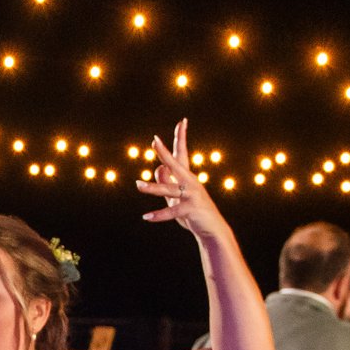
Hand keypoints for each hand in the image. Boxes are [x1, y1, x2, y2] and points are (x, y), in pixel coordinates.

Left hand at [137, 119, 228, 237]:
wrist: (212, 228)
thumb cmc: (193, 211)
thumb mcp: (176, 195)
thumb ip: (167, 182)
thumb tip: (158, 168)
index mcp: (187, 177)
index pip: (182, 153)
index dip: (181, 137)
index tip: (182, 121)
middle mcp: (191, 182)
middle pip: (175, 164)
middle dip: (164, 153)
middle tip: (154, 141)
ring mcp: (191, 195)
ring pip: (168, 189)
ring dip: (152, 188)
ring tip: (138, 185)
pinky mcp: (191, 209)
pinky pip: (172, 211)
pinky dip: (159, 215)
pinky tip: (146, 217)